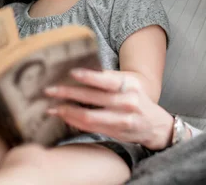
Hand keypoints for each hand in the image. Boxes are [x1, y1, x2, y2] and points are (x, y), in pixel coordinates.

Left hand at [45, 69, 176, 149]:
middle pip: (93, 97)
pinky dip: (75, 122)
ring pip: (89, 115)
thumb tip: (79, 73)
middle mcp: (127, 100)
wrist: (156, 125)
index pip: (107, 79)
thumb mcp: (129, 84)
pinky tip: (64, 117)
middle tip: (49, 90)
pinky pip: (91, 127)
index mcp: (129, 84)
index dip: (89, 76)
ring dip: (67, 111)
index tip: (71, 73)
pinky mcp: (118, 133)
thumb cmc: (136, 99)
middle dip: (68, 93)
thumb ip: (108, 79)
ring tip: (51, 108)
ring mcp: (123, 119)